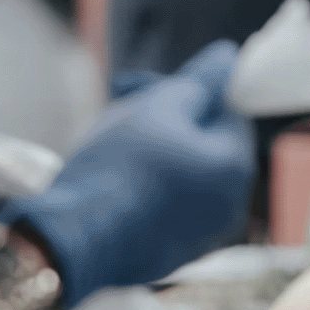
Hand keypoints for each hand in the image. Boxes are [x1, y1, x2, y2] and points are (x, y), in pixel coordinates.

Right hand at [0, 40, 253, 306]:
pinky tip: (113, 178)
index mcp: (235, 167)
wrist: (75, 240)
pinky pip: (171, 205)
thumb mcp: (157, 108)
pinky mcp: (177, 253)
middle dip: (166, 116)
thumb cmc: (118, 167)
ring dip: (155, 148)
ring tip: (110, 140)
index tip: (144, 86)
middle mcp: (231, 204)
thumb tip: (229, 56)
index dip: (188, 91)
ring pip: (186, 173)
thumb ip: (198, 82)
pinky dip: (149, 185)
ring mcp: (206, 234)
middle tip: (118, 104)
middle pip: (206, 143)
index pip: (229, 112)